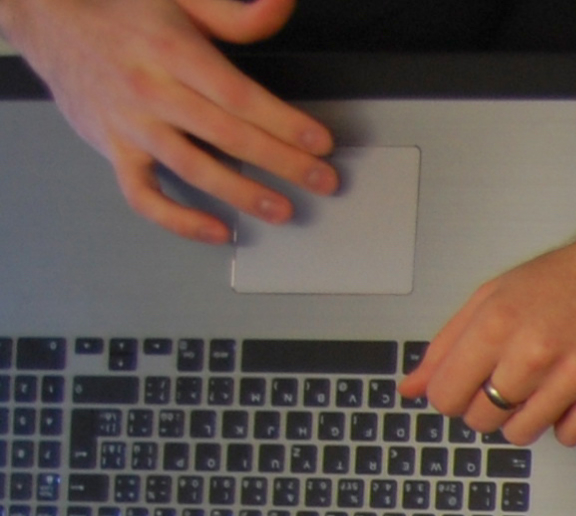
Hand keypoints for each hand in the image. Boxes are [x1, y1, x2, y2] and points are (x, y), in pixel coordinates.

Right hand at [0, 0, 335, 243]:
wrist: (51, 22)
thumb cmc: (122, 14)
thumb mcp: (181, 0)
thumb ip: (237, 16)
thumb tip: (282, 5)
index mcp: (171, 53)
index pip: (239, 96)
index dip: (284, 123)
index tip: (320, 142)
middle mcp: (150, 91)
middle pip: (226, 135)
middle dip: (281, 163)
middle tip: (322, 181)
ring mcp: (131, 125)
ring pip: (192, 169)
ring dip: (242, 194)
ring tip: (281, 209)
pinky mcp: (114, 150)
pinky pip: (144, 195)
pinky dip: (179, 220)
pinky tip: (216, 229)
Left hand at [399, 189, 575, 445]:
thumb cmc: (564, 280)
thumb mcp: (494, 297)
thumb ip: (448, 344)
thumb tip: (410, 387)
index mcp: (496, 323)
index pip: (446, 395)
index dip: (453, 398)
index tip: (469, 390)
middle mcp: (533, 351)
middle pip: (482, 419)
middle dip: (489, 410)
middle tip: (510, 389)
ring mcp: (575, 375)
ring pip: (524, 433)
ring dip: (527, 420)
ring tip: (543, 391)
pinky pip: (571, 436)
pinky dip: (567, 424)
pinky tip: (573, 397)